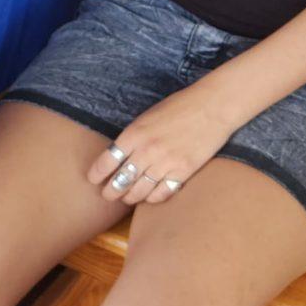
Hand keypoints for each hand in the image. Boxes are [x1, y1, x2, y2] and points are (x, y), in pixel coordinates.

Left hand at [87, 83, 239, 208]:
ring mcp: (165, 163)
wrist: (212, 107)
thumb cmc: (179, 107)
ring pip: (140, 191)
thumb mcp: (147, 116)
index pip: (106, 161)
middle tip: (108, 195)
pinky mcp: (183, 172)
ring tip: (127, 197)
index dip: (97, 174)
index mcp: (134, 134)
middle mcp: (147, 151)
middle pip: (121, 181)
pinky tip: (150, 197)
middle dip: (111, 192)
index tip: (93, 180)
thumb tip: (120, 156)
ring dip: (130, 197)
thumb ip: (133, 137)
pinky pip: (162, 193)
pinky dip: (153, 198)